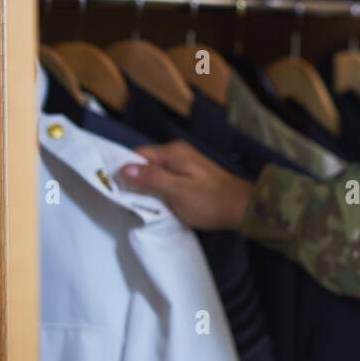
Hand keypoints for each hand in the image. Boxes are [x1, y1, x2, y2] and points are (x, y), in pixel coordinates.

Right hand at [116, 140, 254, 230]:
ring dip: (148, 187)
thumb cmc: (210, 201)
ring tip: (143, 204)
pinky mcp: (191, 174)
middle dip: (136, 180)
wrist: (243, 208)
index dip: (125, 170)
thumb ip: (151, 179)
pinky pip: (167, 178)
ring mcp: (186, 163)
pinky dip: (161, 189)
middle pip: (146, 163)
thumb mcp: (177, 192)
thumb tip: (123, 168)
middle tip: (129, 200)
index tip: (116, 188)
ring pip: (156, 172)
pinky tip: (160, 202)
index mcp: (173, 153)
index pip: (137, 154)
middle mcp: (178, 152)